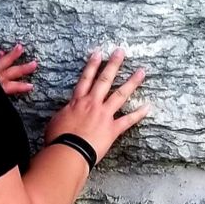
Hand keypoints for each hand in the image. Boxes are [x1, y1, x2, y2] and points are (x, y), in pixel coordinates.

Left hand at [0, 43, 37, 95]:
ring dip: (13, 54)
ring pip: (4, 61)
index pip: (14, 86)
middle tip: (34, 63)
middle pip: (14, 71)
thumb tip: (10, 101)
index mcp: (0, 85)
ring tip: (20, 47)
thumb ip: (5, 90)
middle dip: (24, 67)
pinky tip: (2, 52)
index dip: (23, 86)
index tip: (31, 86)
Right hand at [43, 47, 149, 164]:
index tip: (98, 53)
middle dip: (113, 65)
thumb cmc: (58, 138)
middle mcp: (92, 104)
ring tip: (142, 71)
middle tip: (120, 52)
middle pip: (104, 80)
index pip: (86, 79)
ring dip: (132, 82)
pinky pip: (128, 120)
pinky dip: (138, 114)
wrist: (68, 151)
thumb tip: (67, 112)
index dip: (92, 65)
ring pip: (120, 95)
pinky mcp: (112, 129)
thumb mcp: (56, 120)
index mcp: (77, 102)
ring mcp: (104, 115)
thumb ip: (65, 113)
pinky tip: (148, 106)